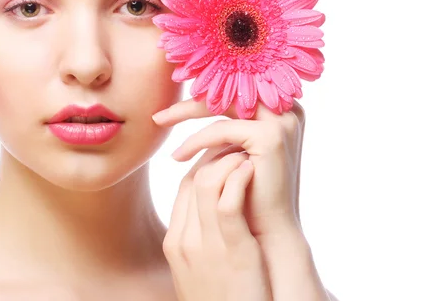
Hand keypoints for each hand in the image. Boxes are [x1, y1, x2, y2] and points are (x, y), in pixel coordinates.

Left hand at [154, 99, 305, 242]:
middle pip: (229, 90)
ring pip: (222, 104)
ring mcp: (283, 121)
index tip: (171, 104)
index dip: (204, 90)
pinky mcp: (271, 136)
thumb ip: (227, 128)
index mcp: (281, 107)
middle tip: (158, 115)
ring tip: (159, 124)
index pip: (236, 87)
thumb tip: (194, 101)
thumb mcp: (237, 152)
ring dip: (186, 112)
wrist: (269, 232)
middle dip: (190, 100)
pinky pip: (221, 129)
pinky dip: (196, 141)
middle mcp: (288, 108)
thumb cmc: (250, 194)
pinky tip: (178, 156)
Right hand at [162, 144, 272, 300]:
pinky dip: (239, 179)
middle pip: (192, 179)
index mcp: (176, 242)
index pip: (184, 187)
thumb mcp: (203, 267)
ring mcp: (205, 245)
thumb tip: (215, 208)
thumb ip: (203, 236)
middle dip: (215, 154)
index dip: (204, 163)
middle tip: (239, 144)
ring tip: (248, 152)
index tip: (225, 154)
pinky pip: (228, 202)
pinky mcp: (232, 250)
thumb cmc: (224, 298)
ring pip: (207, 182)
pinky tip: (253, 169)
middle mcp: (185, 240)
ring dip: (229, 160)